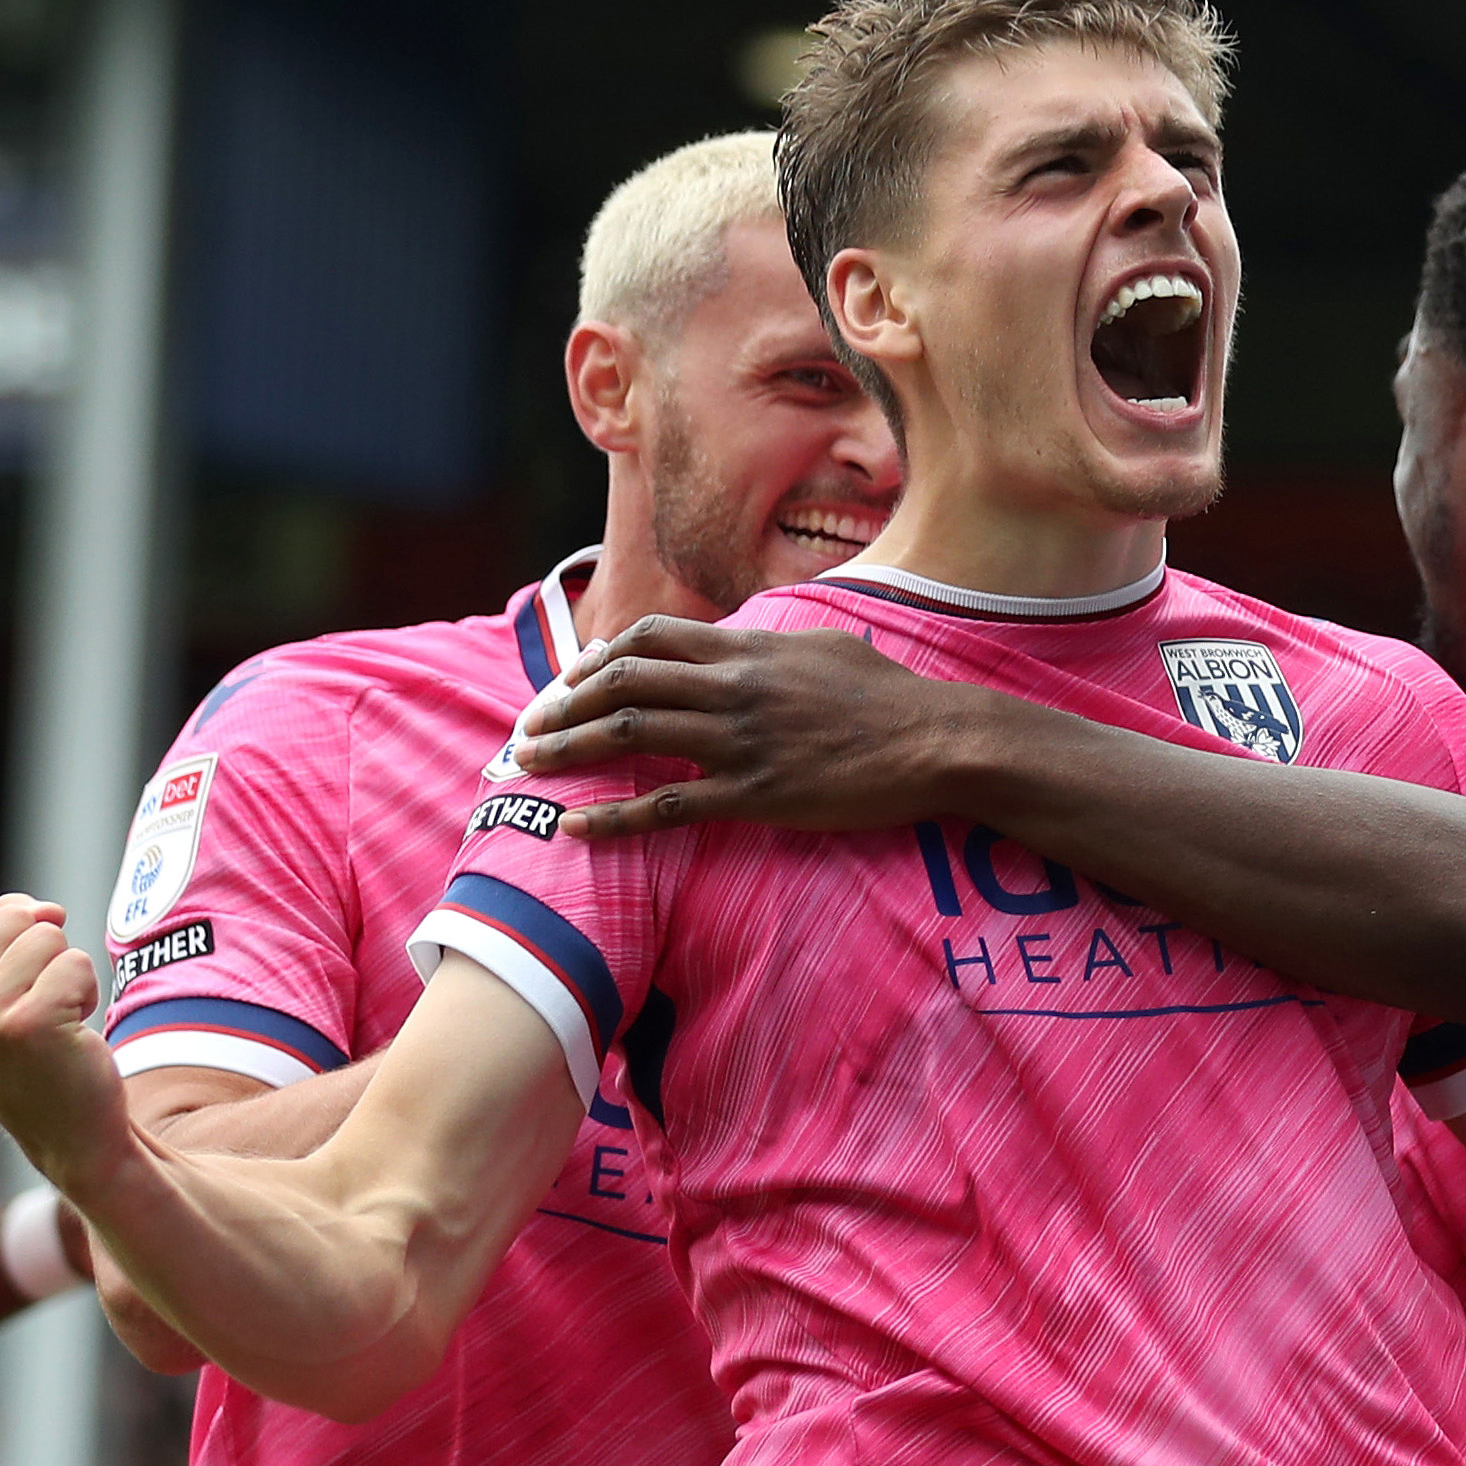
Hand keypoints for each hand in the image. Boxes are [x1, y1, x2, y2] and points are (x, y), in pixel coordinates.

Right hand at [0, 893, 136, 1200]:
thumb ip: (2, 929)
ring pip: (48, 936)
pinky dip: (87, 992)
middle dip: (41, 955)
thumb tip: (46, 909)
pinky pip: (77, 962)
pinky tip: (69, 1035)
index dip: (10, 938)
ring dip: (65, 975)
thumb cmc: (30, 1050)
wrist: (66, 1131)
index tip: (6, 989)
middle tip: (34, 1008)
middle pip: (14, 915)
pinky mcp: (26, 1025)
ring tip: (50, 1023)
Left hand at [510, 616, 982, 838]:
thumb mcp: (828, 648)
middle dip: (564, 703)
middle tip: (529, 727)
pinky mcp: (756, 794)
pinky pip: (668, 805)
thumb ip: (775, 647)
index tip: (571, 682)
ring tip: (527, 765)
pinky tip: (576, 827)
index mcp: (748, 648)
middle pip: (624, 681)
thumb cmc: (891, 699)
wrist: (938, 742)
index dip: (597, 659)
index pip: (649, 639)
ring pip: (632, 734)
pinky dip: (614, 817)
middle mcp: (733, 686)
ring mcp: (741, 740)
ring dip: (570, 748)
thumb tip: (749, 643)